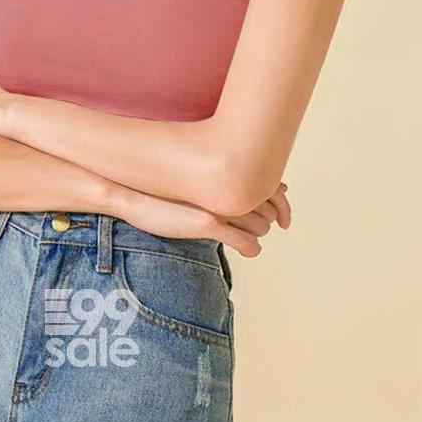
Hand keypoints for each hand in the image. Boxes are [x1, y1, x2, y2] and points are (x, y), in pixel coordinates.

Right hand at [121, 182, 291, 257]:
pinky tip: (249, 249)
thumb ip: (219, 179)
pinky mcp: (210, 224)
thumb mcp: (197, 180)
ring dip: (259, 232)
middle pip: (269, 207)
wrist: (137, 193)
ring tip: (250, 235)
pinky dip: (251, 248)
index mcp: (226, 172)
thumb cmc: (166, 189)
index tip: (283, 207)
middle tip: (271, 222)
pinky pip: (247, 243)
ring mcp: (221, 205)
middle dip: (271, 216)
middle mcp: (228, 184)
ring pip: (261, 226)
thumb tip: (240, 186)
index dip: (281, 199)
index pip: (270, 186)